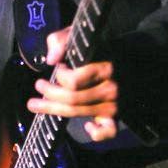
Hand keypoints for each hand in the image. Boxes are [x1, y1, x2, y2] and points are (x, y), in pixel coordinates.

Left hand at [27, 27, 117, 141]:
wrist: (128, 55)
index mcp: (103, 68)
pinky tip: (86, 127)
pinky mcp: (116, 115)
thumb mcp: (77, 34)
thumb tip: (51, 59)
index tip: (57, 68)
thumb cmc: (97, 46)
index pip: (73, 82)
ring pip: (78, 113)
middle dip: (49, 94)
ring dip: (54, 109)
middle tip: (38, 86)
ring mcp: (114, 103)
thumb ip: (61, 41)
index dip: (59, 77)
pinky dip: (97, 133)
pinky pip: (108, 131)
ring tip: (38, 103)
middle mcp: (110, 88)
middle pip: (72, 99)